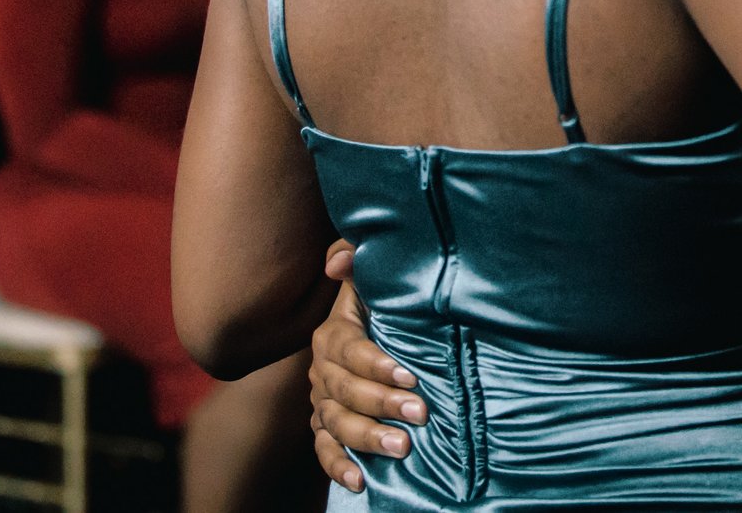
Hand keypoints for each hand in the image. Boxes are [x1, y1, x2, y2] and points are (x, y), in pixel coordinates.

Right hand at [310, 239, 421, 493]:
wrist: (380, 334)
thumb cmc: (384, 304)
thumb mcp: (374, 279)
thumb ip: (358, 260)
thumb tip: (337, 262)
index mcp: (334, 334)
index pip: (351, 351)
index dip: (378, 365)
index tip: (411, 376)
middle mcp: (323, 371)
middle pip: (345, 392)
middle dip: (382, 403)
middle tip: (419, 414)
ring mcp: (321, 403)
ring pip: (336, 424)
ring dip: (367, 437)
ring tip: (402, 447)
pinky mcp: (325, 428)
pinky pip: (325, 450)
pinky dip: (338, 466)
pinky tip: (360, 480)